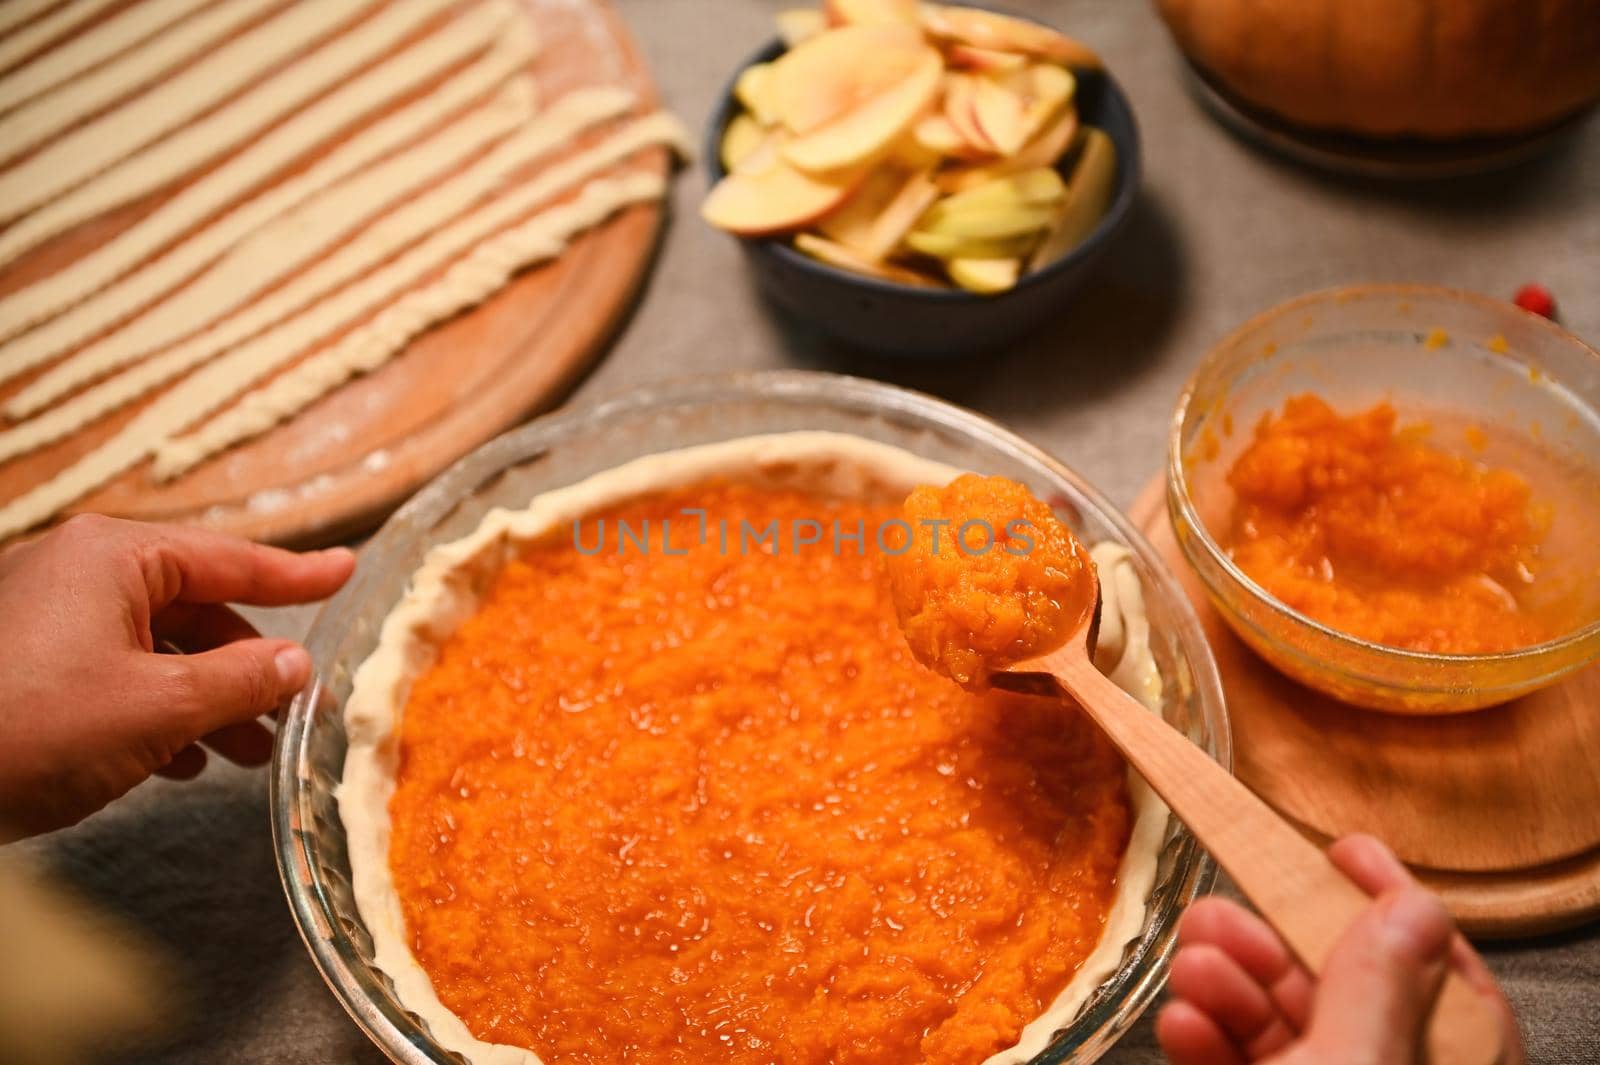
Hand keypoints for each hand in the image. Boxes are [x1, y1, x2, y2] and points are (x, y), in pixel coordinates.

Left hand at [0, 515, 353, 837]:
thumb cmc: (30, 730)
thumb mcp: (157, 708)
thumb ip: (238, 682)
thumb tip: (294, 664)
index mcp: (114, 558)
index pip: (231, 557)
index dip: (297, 573)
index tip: (348, 569)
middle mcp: (79, 571)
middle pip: (195, 605)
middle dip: (247, 663)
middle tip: (296, 703)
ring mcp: (44, 616)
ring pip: (156, 646)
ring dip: (207, 697)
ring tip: (248, 752)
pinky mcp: (22, 663)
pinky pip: (113, 671)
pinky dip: (157, 709)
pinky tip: (180, 761)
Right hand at [1158, 834, 1523, 1064]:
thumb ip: (1378, 991)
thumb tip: (1407, 904)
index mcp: (1451, 1060)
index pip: (1439, 965)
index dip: (1389, 900)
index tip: (1344, 847)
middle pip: (1336, 984)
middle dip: (1268, 939)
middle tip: (1217, 911)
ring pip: (1277, 1020)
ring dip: (1223, 984)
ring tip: (1193, 969)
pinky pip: (1234, 1061)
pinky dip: (1202, 1037)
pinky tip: (1183, 1025)